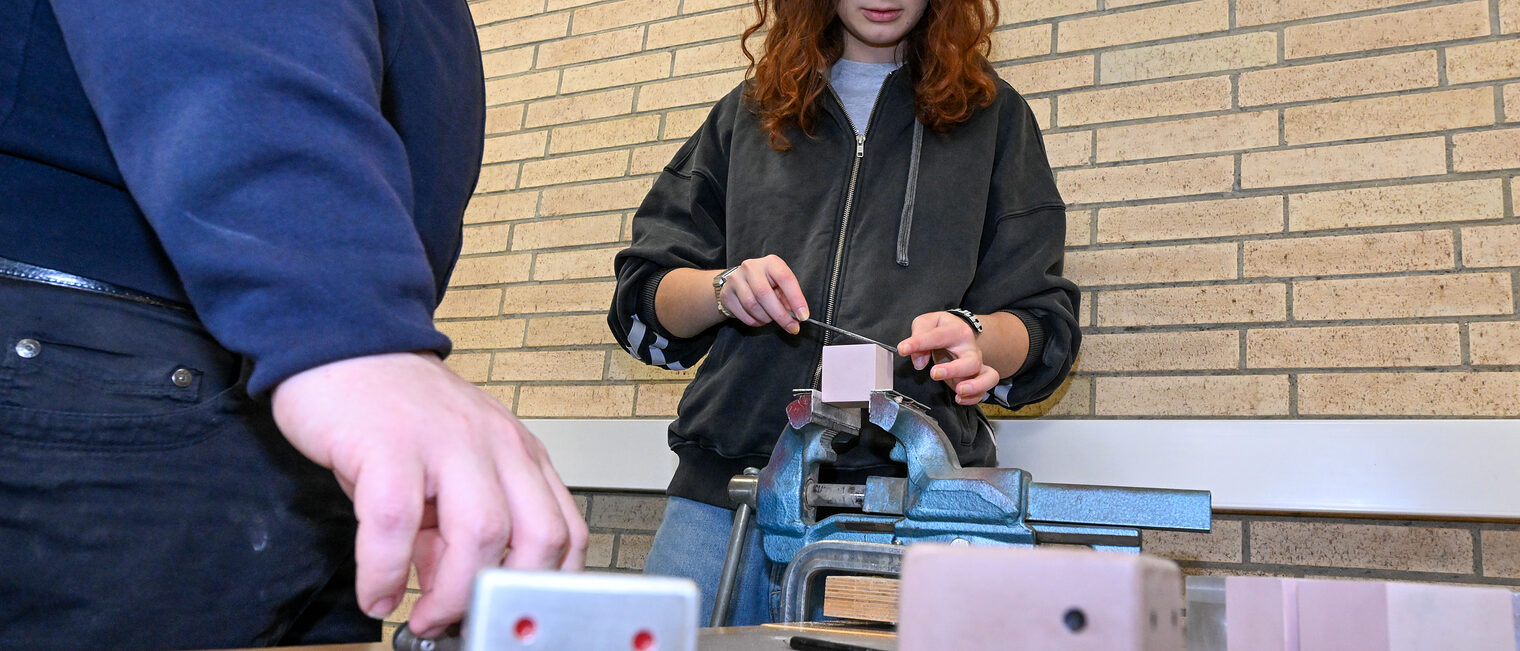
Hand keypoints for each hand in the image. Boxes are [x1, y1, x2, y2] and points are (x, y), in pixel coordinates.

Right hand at [270, 352, 588, 637]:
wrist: (341, 343)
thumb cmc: (393, 412)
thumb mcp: (445, 470)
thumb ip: (454, 528)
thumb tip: (449, 593)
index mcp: (519, 455)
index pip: (566, 532)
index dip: (547, 589)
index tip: (514, 621)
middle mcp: (496, 445)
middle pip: (541, 538)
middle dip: (507, 597)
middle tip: (465, 624)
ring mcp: (447, 441)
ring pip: (482, 533)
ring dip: (452, 593)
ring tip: (421, 616)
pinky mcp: (389, 444)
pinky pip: (395, 523)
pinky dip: (384, 572)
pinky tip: (374, 591)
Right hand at [717, 254, 808, 332]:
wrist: (738, 282)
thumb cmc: (766, 283)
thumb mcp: (780, 285)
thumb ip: (789, 298)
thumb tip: (798, 316)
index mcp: (770, 262)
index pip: (785, 278)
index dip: (796, 298)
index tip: (803, 316)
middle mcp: (751, 267)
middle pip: (765, 294)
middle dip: (781, 315)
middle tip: (792, 328)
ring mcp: (736, 279)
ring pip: (752, 305)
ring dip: (766, 318)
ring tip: (771, 318)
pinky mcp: (726, 294)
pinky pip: (743, 314)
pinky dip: (755, 322)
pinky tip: (760, 319)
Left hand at [897, 312, 998, 404]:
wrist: (960, 332)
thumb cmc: (941, 329)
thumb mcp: (926, 323)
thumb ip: (919, 335)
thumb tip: (919, 362)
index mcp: (957, 331)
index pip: (938, 336)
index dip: (919, 342)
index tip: (903, 348)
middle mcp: (970, 349)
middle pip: (971, 361)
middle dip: (954, 370)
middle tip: (934, 374)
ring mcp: (977, 365)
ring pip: (988, 376)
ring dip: (975, 386)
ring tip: (959, 391)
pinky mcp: (977, 378)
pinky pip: (984, 391)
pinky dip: (973, 398)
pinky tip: (958, 398)